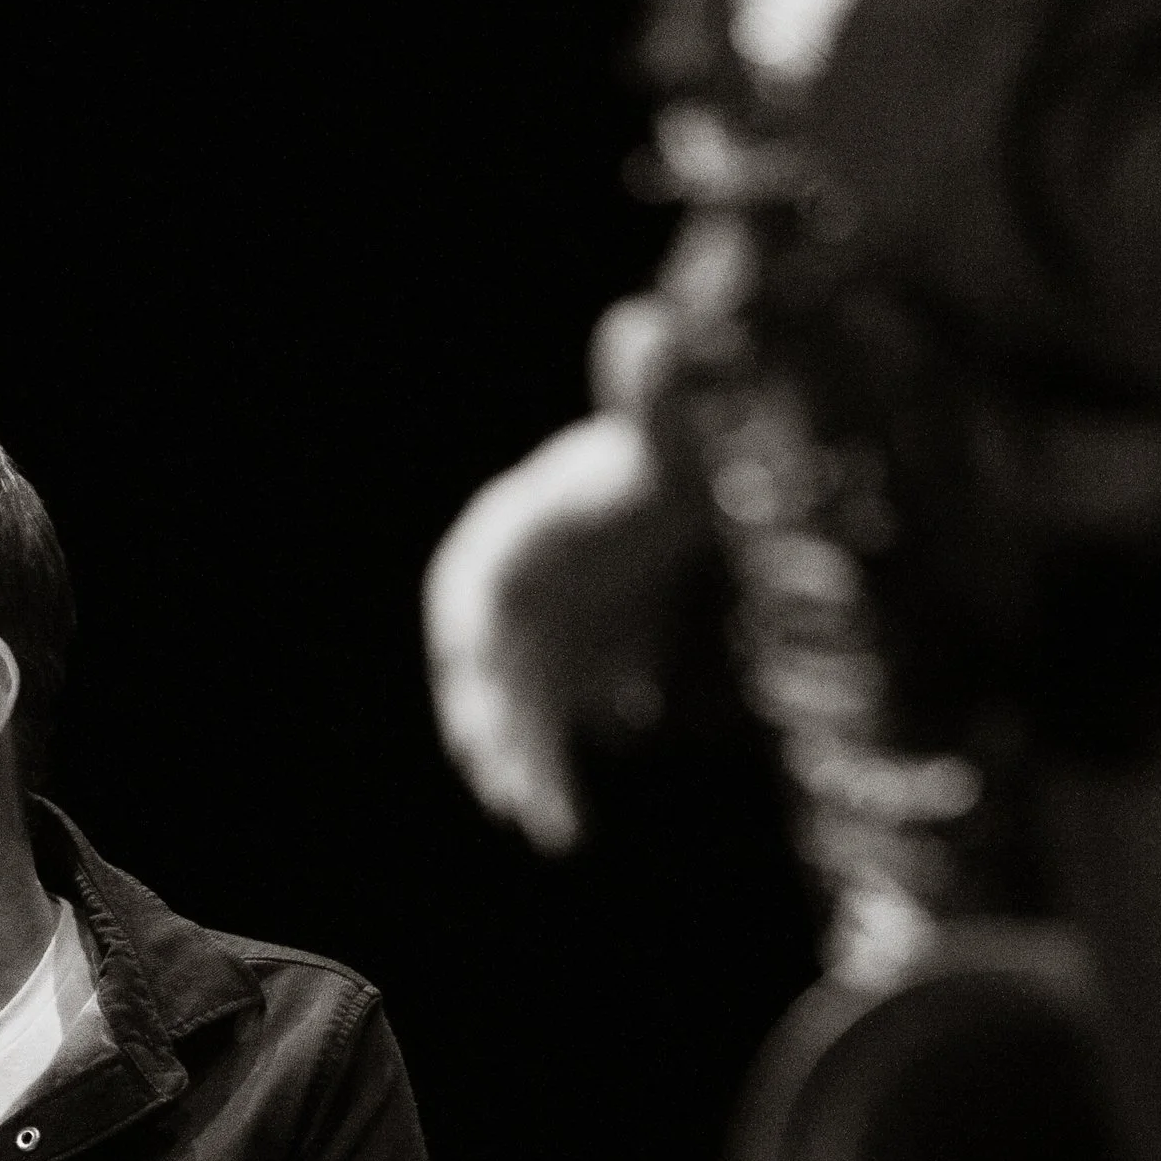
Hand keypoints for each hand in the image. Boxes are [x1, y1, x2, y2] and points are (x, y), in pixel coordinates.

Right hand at [423, 408, 702, 850]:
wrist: (691, 498)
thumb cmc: (669, 461)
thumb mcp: (669, 437)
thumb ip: (655, 399)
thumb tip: (645, 327)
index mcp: (505, 538)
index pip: (469, 603)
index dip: (474, 661)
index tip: (484, 710)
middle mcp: (502, 601)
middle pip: (485, 676)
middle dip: (496, 738)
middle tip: (516, 799)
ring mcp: (527, 649)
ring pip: (512, 718)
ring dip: (524, 773)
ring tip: (551, 833)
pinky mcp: (559, 684)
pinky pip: (548, 739)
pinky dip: (558, 776)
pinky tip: (576, 822)